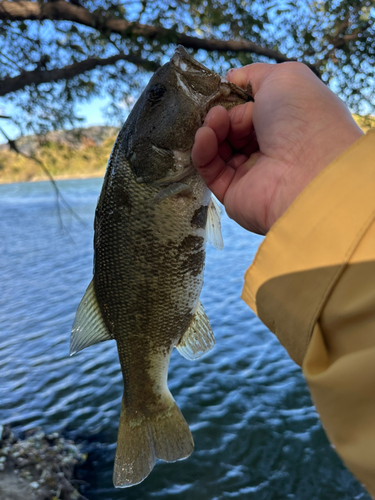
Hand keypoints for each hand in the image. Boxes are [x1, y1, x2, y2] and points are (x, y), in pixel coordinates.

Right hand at [192, 62, 362, 234]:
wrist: (309, 171)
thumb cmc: (303, 118)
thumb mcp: (284, 77)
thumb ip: (253, 74)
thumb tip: (230, 78)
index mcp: (286, 123)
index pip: (251, 108)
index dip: (235, 99)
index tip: (225, 91)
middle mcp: (270, 148)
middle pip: (232, 127)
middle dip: (222, 114)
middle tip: (221, 110)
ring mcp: (251, 172)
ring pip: (218, 148)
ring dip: (211, 129)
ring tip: (215, 120)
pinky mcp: (234, 193)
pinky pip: (210, 170)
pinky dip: (203, 151)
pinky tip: (205, 137)